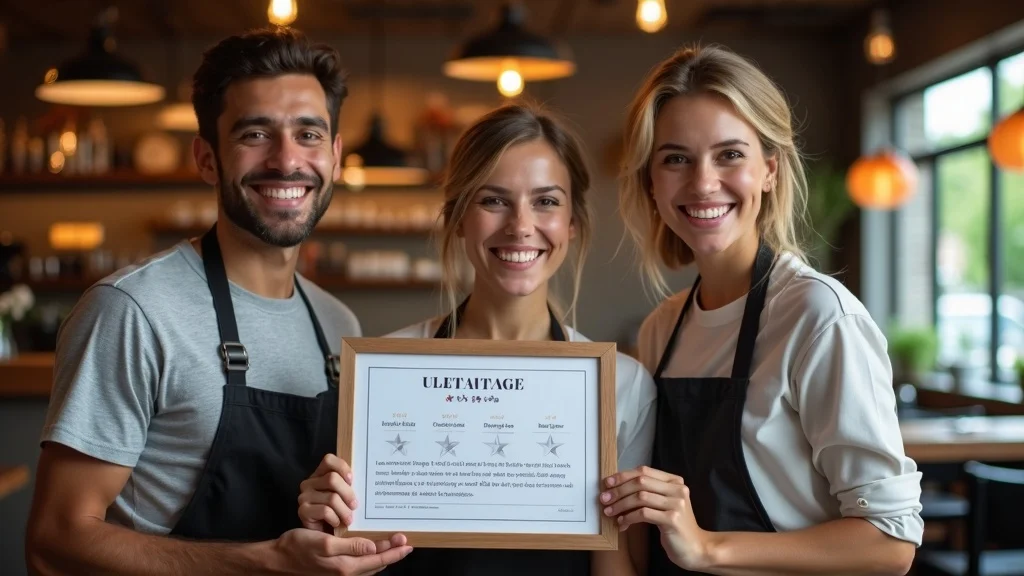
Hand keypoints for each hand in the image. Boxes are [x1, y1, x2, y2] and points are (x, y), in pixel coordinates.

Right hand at [270, 527, 411, 575]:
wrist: (278, 559)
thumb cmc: (299, 548)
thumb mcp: (325, 544)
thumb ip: (351, 547)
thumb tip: (375, 549)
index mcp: (346, 567)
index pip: (378, 560)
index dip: (394, 551)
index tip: (407, 542)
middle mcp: (346, 572)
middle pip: (377, 564)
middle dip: (392, 553)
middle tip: (405, 540)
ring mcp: (341, 572)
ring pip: (369, 565)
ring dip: (382, 555)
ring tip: (392, 543)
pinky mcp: (336, 569)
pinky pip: (360, 564)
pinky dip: (370, 557)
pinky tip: (371, 547)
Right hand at [299, 454, 358, 531]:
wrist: (321, 536)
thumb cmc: (337, 513)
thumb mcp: (344, 496)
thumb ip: (349, 485)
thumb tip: (368, 478)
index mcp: (320, 474)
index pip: (329, 460)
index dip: (342, 467)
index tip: (352, 480)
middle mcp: (309, 483)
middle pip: (332, 479)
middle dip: (348, 493)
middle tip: (355, 505)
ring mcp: (304, 496)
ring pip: (331, 497)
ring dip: (344, 510)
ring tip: (349, 519)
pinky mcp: (303, 511)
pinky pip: (325, 511)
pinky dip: (335, 518)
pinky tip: (337, 523)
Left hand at [600, 466, 712, 571]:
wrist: (695, 548)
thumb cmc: (675, 526)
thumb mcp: (663, 504)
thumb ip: (648, 493)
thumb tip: (617, 488)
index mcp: (675, 481)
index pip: (644, 471)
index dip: (623, 475)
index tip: (608, 482)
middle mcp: (678, 489)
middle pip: (641, 482)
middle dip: (619, 490)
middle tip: (604, 499)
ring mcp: (677, 504)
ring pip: (640, 497)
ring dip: (621, 505)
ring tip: (610, 512)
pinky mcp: (672, 519)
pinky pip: (643, 514)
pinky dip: (629, 517)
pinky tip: (622, 523)